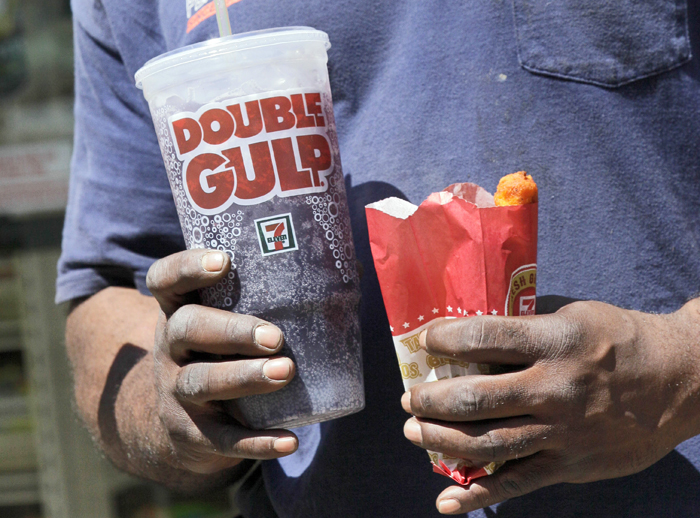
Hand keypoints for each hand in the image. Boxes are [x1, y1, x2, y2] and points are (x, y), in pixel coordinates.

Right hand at [147, 249, 297, 473]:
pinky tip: (289, 440)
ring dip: (244, 377)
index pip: (166, 279)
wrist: (181, 422)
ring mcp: (176, 391)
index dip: (188, 267)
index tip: (224, 261)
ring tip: (284, 372)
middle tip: (274, 337)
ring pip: (201, 381)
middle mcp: (170, 346)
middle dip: (231, 330)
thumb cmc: (223, 352)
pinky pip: (221, 439)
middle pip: (187, 328)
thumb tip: (351, 269)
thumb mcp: (228, 320)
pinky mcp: (192, 433)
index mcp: (180, 309)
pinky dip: (256, 442)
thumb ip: (274, 295)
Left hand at [401, 299, 699, 513]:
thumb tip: (468, 339)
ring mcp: (563, 431)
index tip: (426, 342)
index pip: (484, 338)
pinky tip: (446, 504)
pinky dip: (478, 497)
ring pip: (488, 442)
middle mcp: (555, 387)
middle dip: (431, 399)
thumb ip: (526, 329)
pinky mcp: (571, 465)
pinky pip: (517, 484)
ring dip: (441, 440)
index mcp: (555, 341)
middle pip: (477, 397)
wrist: (680, 381)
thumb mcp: (573, 317)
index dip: (445, 340)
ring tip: (414, 432)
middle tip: (410, 398)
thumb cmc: (619, 340)